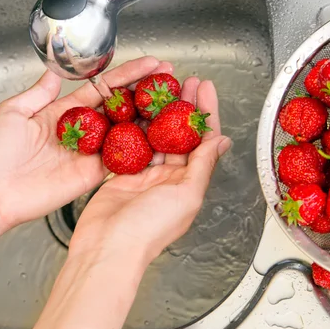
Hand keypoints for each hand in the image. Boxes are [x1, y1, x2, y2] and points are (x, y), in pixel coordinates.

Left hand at [0, 56, 171, 229]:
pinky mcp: (93, 173)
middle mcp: (83, 130)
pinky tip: (158, 134)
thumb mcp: (13, 111)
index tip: (149, 64)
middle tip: (169, 79)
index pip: (103, 88)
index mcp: (65, 112)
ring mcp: (91, 152)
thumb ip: (39, 92)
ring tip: (171, 101)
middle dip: (146, 92)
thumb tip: (55, 71)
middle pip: (121, 106)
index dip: (127, 76)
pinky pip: (121, 158)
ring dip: (148, 116)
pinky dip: (140, 147)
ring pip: (126, 130)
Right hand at [69, 78, 230, 263]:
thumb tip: (222, 141)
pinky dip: (133, 127)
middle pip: (179, 134)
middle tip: (184, 80)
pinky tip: (135, 110)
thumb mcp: (186, 194)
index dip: (205, 113)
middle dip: (183, 107)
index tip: (205, 89)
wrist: (107, 248)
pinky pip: (131, 145)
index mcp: (189, 183)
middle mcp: (170, 178)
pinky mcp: (122, 175)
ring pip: (155, 136)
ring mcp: (145, 175)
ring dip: (159, 112)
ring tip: (160, 88)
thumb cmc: (149, 229)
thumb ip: (203, 165)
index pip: (203, 141)